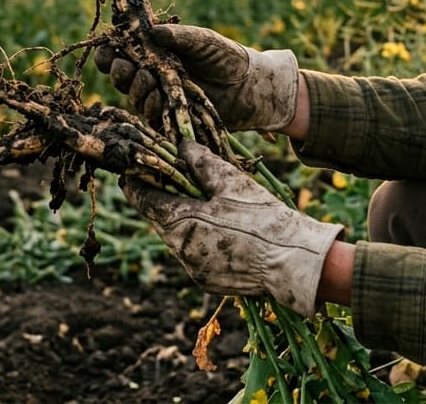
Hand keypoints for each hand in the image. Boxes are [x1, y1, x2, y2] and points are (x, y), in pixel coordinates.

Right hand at [95, 24, 298, 131]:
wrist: (251, 86)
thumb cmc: (227, 57)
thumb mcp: (203, 40)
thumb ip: (179, 36)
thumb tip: (151, 31)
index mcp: (156, 51)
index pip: (122, 52)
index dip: (111, 52)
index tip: (111, 50)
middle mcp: (153, 74)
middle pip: (121, 75)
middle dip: (120, 72)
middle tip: (131, 67)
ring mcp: (161, 96)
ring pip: (132, 95)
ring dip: (135, 89)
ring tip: (149, 81)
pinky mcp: (170, 116)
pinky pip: (149, 115)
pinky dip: (149, 107)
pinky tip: (157, 100)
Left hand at [122, 139, 342, 315]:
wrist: (293, 262)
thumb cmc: (262, 217)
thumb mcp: (231, 181)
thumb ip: (200, 161)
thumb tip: (179, 145)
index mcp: (180, 222)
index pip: (143, 200)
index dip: (136, 182)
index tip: (133, 170)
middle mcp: (179, 250)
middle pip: (158, 220)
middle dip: (162, 200)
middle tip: (171, 180)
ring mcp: (192, 269)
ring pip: (175, 238)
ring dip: (182, 221)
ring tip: (202, 203)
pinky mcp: (206, 281)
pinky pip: (192, 255)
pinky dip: (198, 240)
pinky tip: (219, 230)